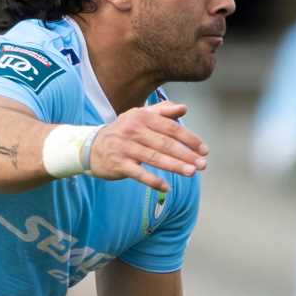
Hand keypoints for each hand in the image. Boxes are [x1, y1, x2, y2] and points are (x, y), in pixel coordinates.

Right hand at [87, 103, 208, 191]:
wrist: (91, 146)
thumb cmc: (124, 131)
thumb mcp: (140, 116)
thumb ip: (163, 111)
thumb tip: (184, 108)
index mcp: (142, 117)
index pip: (171, 128)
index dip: (190, 139)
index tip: (204, 150)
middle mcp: (133, 130)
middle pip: (165, 143)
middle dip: (186, 155)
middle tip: (203, 164)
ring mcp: (125, 147)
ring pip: (154, 158)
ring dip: (175, 166)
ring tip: (192, 173)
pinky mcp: (118, 163)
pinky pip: (138, 173)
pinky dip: (153, 181)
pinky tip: (166, 187)